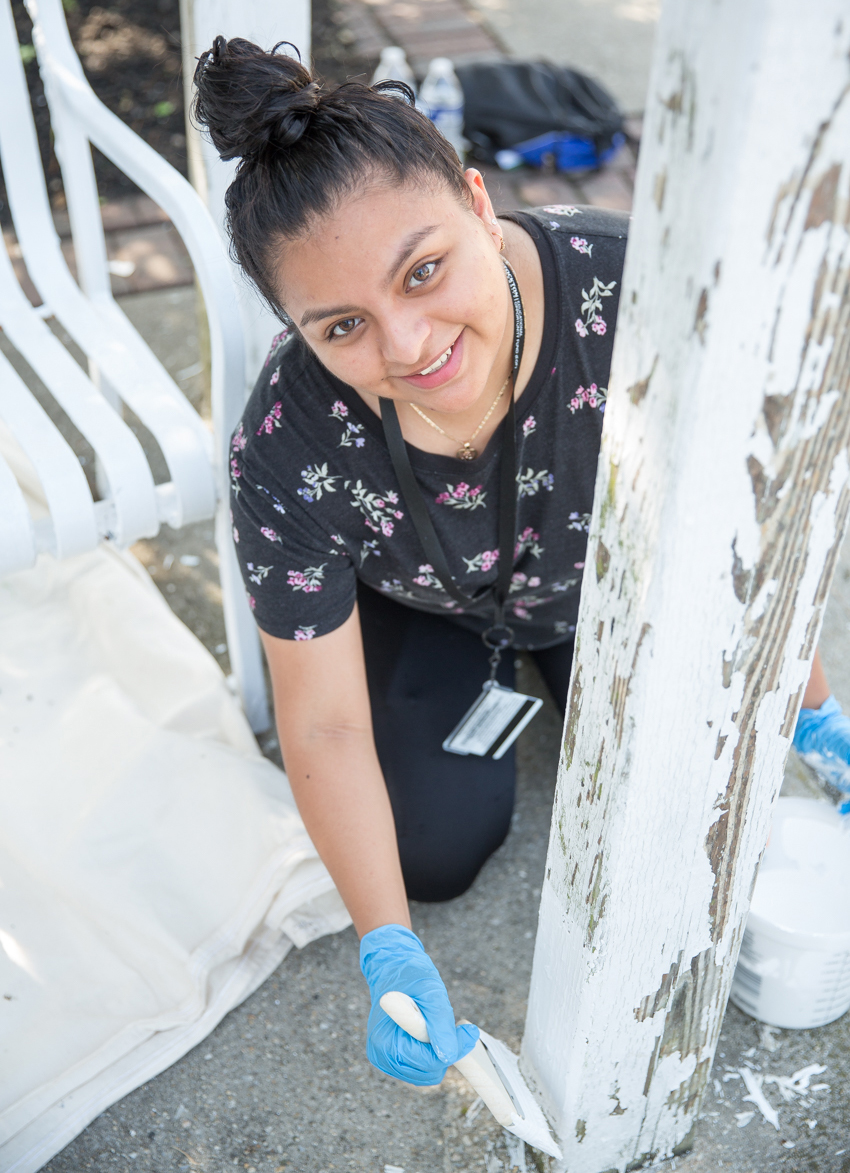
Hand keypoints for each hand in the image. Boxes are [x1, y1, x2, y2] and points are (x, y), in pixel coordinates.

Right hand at [360, 924, 478, 1085]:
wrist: (394, 967)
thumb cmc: (412, 978)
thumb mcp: (432, 996)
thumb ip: (441, 1027)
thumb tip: (450, 1055)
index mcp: (386, 1042)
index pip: (429, 1063)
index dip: (452, 1048)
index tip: (465, 1030)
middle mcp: (382, 1056)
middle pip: (429, 1073)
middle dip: (442, 1050)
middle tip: (445, 1023)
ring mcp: (386, 1059)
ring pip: (427, 1073)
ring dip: (437, 1052)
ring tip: (433, 1025)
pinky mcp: (392, 1059)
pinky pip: (421, 1068)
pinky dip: (430, 1053)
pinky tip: (428, 1032)